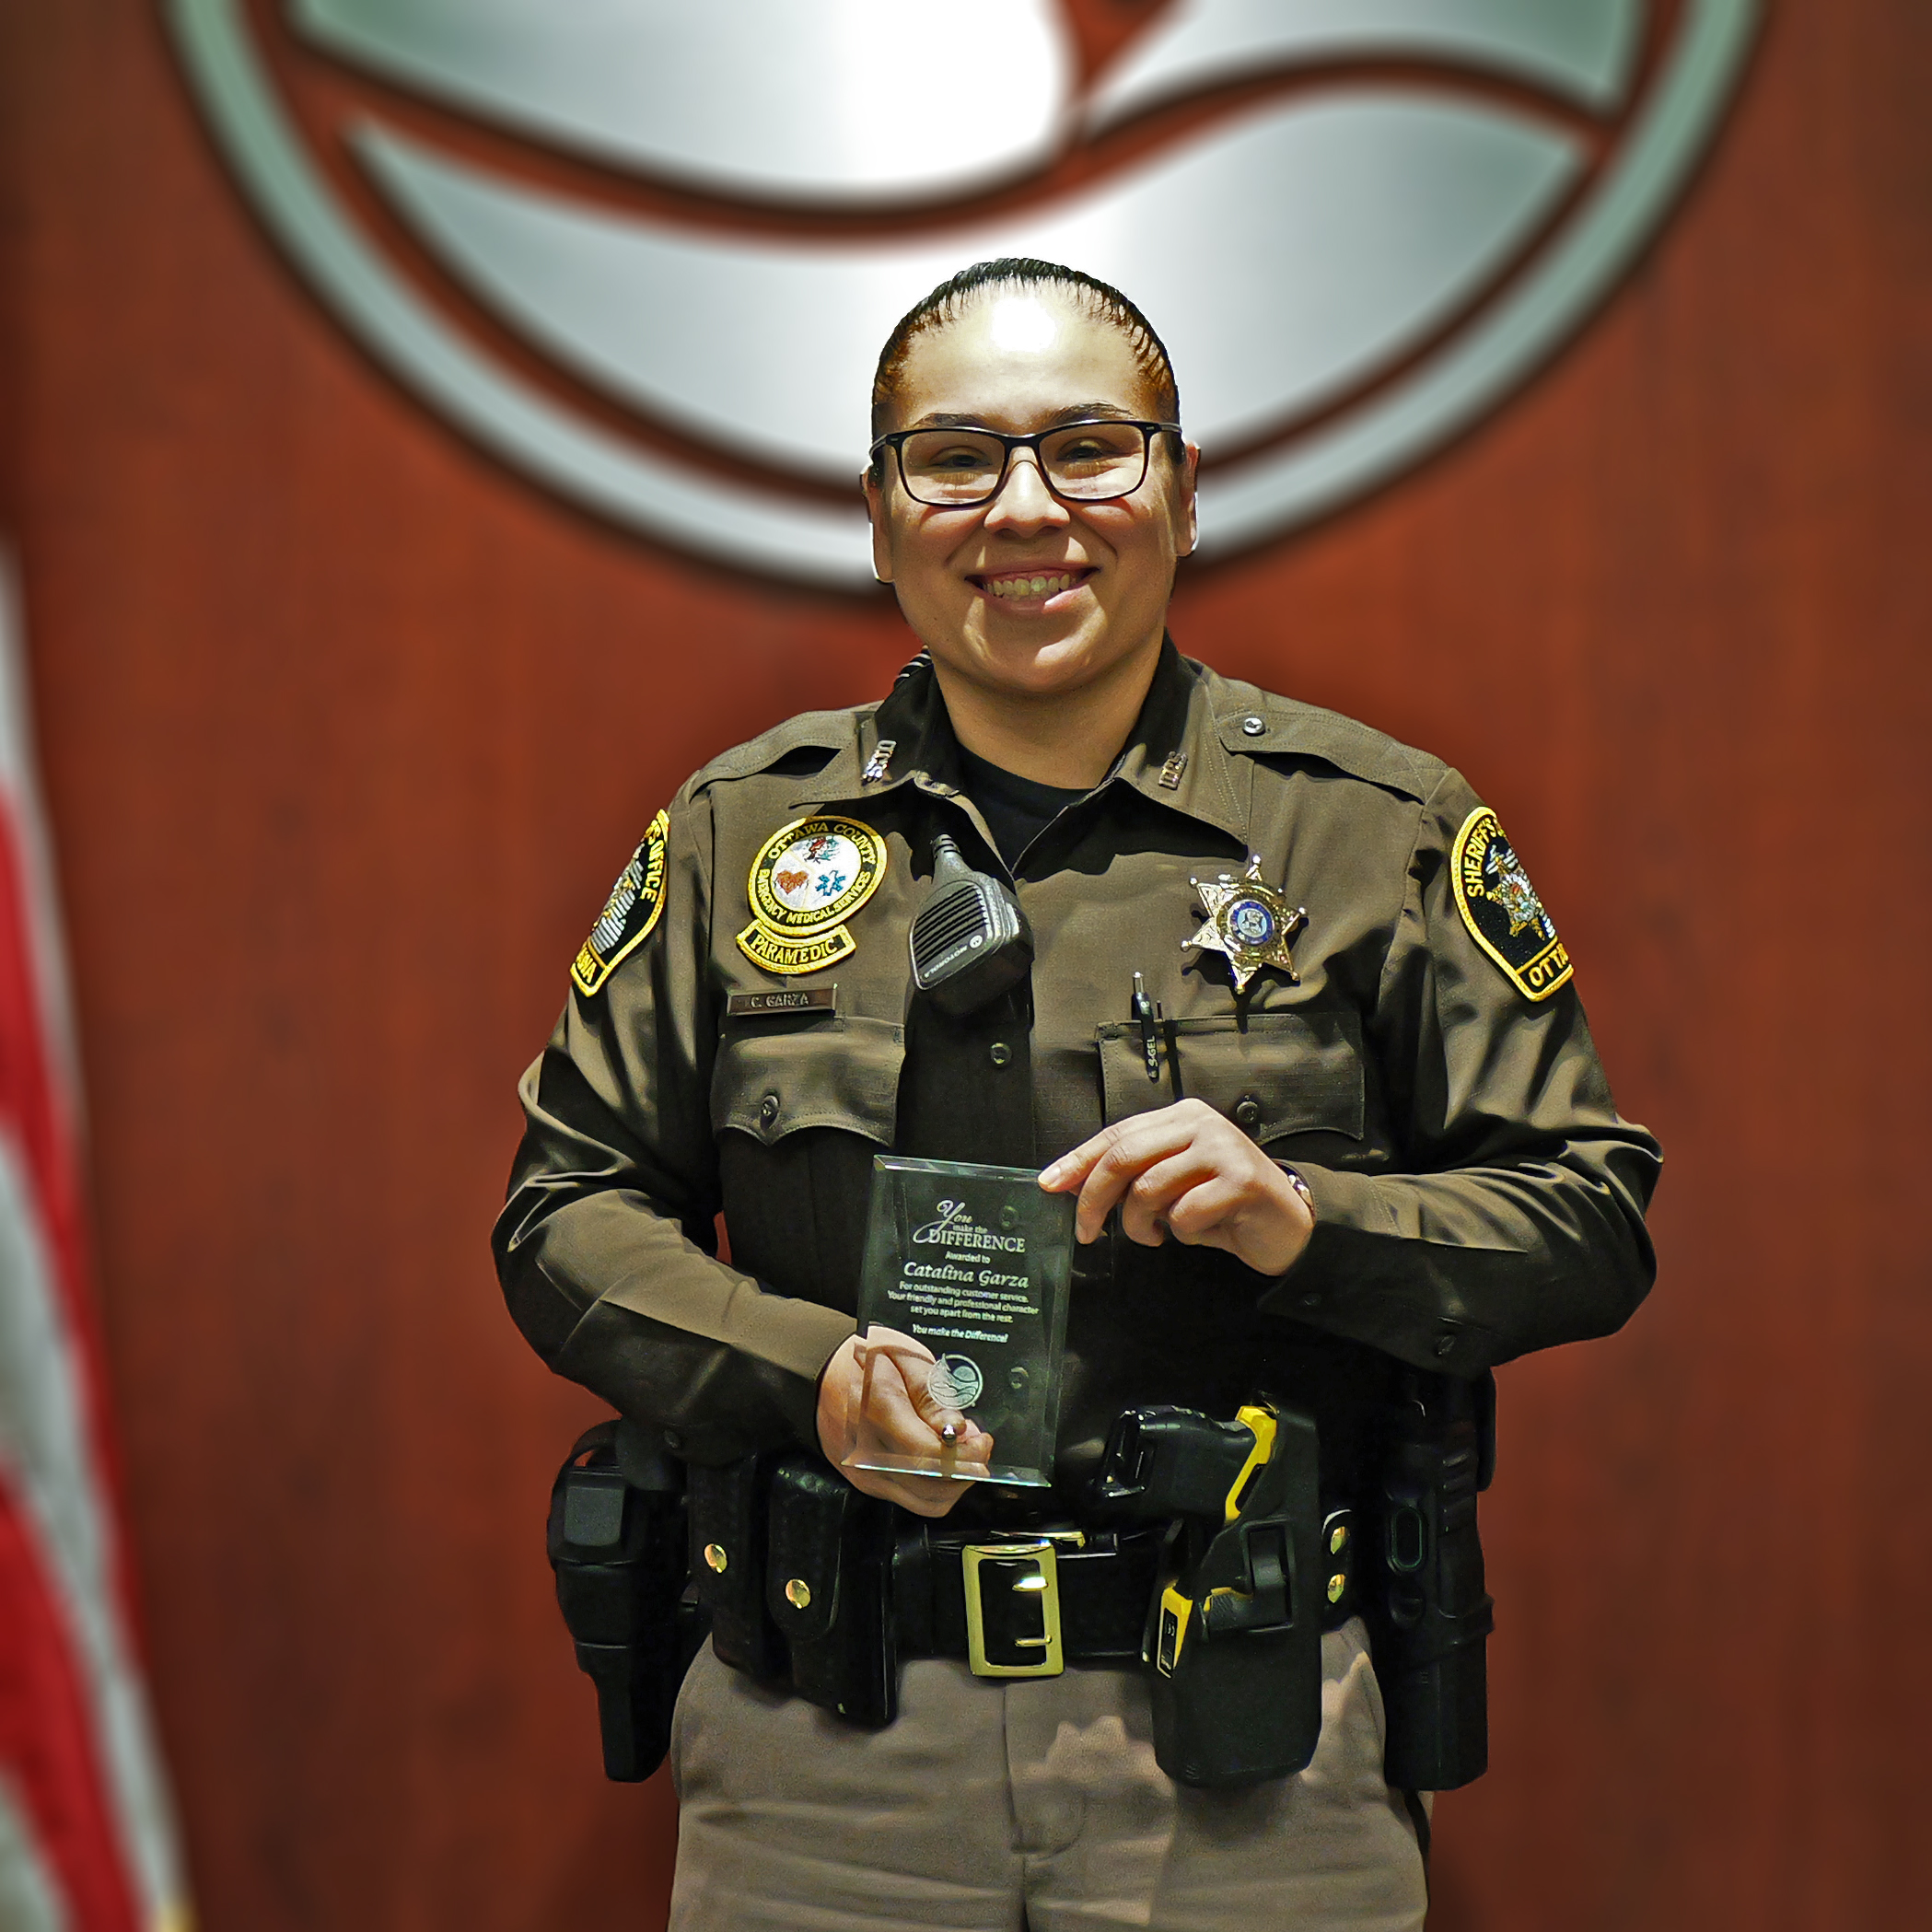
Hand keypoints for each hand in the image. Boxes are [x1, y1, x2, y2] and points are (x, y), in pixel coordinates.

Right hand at [816, 1325, 994, 1517]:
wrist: (820, 1375)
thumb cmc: (863, 1362)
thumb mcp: (905, 1359)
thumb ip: (934, 1396)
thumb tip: (957, 1430)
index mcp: (879, 1411)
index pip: (930, 1456)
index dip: (966, 1456)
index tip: (981, 1440)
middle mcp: (868, 1451)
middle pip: (932, 1486)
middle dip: (967, 1470)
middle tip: (976, 1443)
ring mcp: (865, 1473)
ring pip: (926, 1502)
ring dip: (954, 1483)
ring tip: (960, 1453)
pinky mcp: (866, 1483)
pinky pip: (912, 1500)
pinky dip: (935, 1487)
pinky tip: (940, 1462)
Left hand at [1039, 1098, 1314, 1275]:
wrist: (1287, 1225)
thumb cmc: (1221, 1204)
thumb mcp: (1171, 1182)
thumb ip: (1131, 1174)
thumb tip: (1070, 1182)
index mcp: (1180, 1116)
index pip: (1115, 1134)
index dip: (1078, 1161)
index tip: (1049, 1184)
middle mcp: (1200, 1123)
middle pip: (1124, 1157)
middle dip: (1095, 1199)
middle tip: (1085, 1232)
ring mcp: (1223, 1149)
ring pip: (1149, 1189)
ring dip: (1141, 1225)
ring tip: (1155, 1236)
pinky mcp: (1241, 1180)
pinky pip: (1184, 1214)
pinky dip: (1181, 1233)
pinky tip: (1197, 1231)